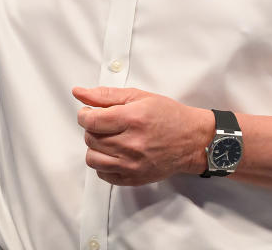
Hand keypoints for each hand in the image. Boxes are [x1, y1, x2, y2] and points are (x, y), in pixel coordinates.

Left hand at [72, 86, 212, 185]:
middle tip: (104, 124)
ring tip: (108, 139)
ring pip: (93, 158)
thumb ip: (106, 95)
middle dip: (92, 128)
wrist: (192, 140)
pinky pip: (103, 174)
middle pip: (90, 138)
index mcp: (132, 119)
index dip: (84, 115)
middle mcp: (131, 144)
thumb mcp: (139, 96)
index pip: (91, 121)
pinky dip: (103, 164)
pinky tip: (114, 153)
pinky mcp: (134, 178)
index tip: (88, 113)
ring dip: (95, 147)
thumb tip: (79, 92)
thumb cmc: (169, 116)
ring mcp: (132, 164)